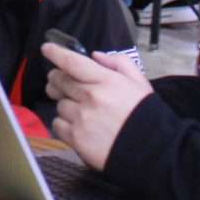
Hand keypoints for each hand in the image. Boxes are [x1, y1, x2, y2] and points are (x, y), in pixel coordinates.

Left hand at [41, 42, 152, 171]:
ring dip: (65, 104)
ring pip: (59, 104)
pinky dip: (64, 124)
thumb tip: (95, 55)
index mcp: (106, 81)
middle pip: (59, 81)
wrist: (152, 151)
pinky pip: (57, 124)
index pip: (72, 62)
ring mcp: (81, 118)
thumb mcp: (139, 82)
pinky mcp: (76, 138)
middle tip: (61, 83)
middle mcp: (90, 97)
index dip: (56, 53)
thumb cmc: (145, 114)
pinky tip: (78, 126)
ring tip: (81, 111)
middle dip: (57, 79)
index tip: (47, 49)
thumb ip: (118, 63)